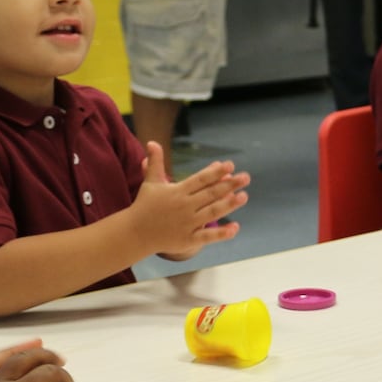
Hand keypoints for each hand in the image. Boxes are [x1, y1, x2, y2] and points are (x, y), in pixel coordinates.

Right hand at [132, 141, 249, 255]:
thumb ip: (155, 162)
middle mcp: (184, 206)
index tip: (230, 165)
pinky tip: (235, 228)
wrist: (134, 233)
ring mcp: (187, 224)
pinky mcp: (187, 240)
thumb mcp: (151, 182)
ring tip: (244, 196)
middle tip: (246, 178)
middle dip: (229, 185)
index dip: (215, 172)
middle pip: (210, 194)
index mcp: (177, 191)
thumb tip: (153, 142)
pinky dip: (221, 233)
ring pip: (212, 213)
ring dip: (229, 204)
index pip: (200, 179)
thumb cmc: (145, 205)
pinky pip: (207, 237)